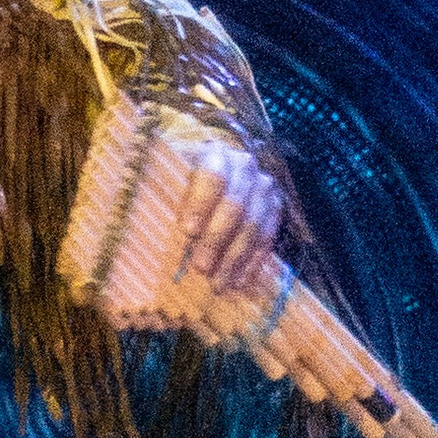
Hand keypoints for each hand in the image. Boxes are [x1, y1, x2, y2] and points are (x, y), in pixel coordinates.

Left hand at [169, 137, 282, 296]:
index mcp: (216, 153)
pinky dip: (252, 262)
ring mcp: (263, 187)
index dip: (201, 204)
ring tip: (217, 284)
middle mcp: (245, 166)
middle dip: (216, 240)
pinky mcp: (273, 209)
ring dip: (234, 258)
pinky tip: (238, 282)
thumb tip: (163, 228)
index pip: (213, 176)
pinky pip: (266, 238)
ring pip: (253, 225)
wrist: (215, 170)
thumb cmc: (182, 178)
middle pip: (235, 205)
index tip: (187, 231)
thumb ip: (169, 195)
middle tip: (200, 267)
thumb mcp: (170, 176)